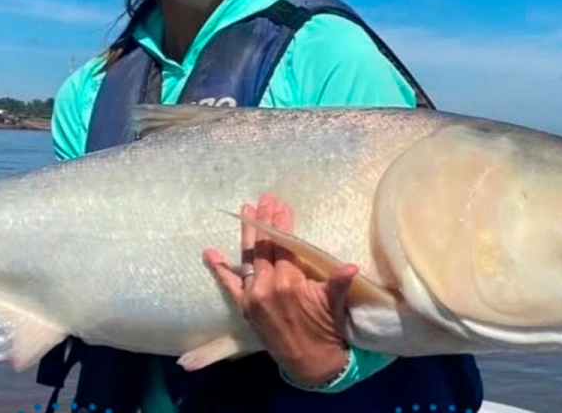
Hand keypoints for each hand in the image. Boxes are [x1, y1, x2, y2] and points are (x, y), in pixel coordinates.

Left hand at [203, 194, 358, 386]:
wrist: (309, 362)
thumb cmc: (325, 328)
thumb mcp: (333, 303)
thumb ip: (338, 282)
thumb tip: (351, 266)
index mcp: (288, 282)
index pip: (283, 245)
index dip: (282, 223)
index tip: (281, 205)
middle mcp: (266, 287)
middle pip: (264, 247)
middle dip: (265, 221)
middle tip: (265, 199)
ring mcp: (252, 297)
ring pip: (248, 258)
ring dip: (247, 234)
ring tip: (245, 210)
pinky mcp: (244, 307)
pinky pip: (229, 285)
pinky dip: (219, 269)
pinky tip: (210, 253)